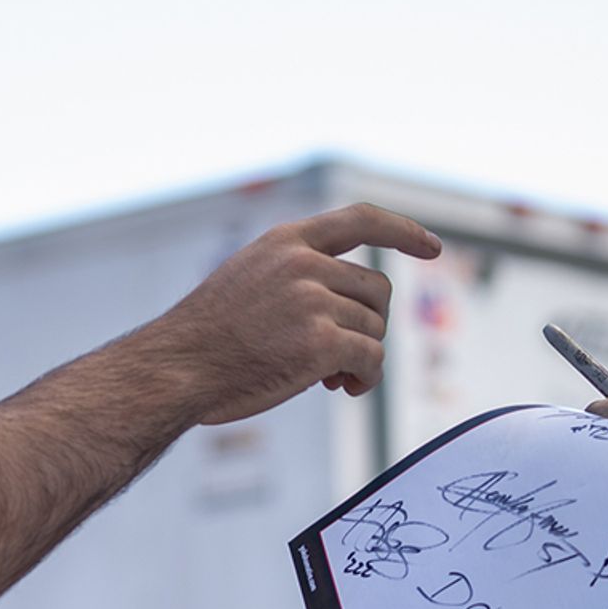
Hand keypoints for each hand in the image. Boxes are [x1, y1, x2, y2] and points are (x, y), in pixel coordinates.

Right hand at [144, 203, 442, 425]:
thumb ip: (298, 279)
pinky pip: (371, 359)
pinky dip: (366, 378)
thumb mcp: (250, 281)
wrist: (176, 368)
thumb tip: (356, 309)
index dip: (402, 230)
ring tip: (331, 377)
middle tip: (342, 357)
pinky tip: (343, 388)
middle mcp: (303, 263)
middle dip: (369, 324)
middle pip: (376, 289)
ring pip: (374, 328)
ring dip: (361, 356)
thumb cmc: (209, 338)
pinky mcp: (321, 341)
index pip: (360, 220)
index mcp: (285, 242)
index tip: (431, 245)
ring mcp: (312, 299)